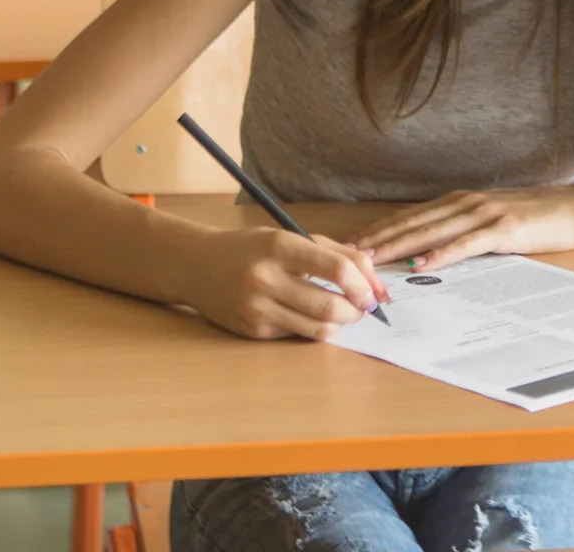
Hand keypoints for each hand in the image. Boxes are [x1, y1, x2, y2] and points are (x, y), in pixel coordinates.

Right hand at [183, 225, 388, 341]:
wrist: (198, 266)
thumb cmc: (252, 249)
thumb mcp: (290, 237)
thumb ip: (336, 253)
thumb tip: (374, 279)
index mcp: (280, 246)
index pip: (336, 268)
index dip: (363, 284)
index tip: (373, 292)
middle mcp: (266, 278)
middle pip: (330, 306)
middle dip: (356, 311)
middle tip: (362, 307)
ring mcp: (257, 309)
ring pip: (318, 329)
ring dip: (341, 325)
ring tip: (343, 313)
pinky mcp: (253, 331)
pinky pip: (298, 335)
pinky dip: (313, 328)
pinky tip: (310, 315)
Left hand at [353, 184, 573, 269]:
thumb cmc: (537, 219)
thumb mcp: (492, 222)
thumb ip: (462, 232)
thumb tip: (428, 253)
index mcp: (460, 201)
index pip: (410, 217)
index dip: (378, 230)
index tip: (350, 245)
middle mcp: (466, 203)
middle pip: (412, 222)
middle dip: (376, 239)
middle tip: (345, 255)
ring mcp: (484, 214)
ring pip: (431, 231)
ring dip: (397, 246)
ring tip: (369, 260)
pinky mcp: (503, 229)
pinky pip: (465, 244)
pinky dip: (440, 254)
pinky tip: (421, 265)